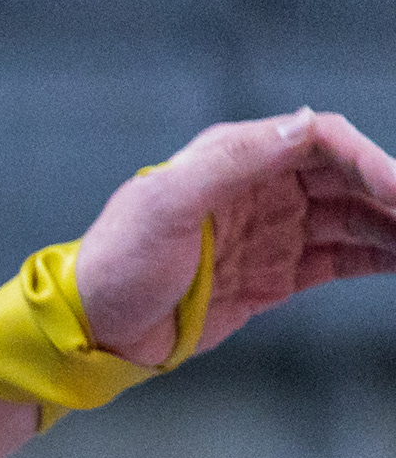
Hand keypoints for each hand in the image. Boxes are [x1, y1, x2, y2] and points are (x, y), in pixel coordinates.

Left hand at [72, 107, 395, 362]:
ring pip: (351, 219)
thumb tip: (301, 126)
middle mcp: (259, 188)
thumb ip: (230, 161)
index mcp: (235, 159)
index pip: (321, 141)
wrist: (92, 332)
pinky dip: (377, 258)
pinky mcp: (274, 275)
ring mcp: (271, 231)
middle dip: (391, 193)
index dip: (368, 160)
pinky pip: (340, 259)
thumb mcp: (163, 204)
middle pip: (347, 178)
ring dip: (392, 226)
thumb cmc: (115, 264)